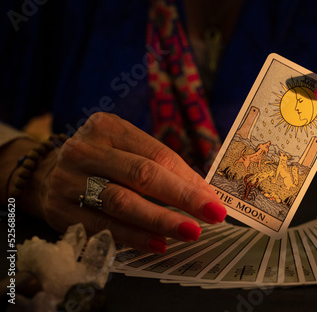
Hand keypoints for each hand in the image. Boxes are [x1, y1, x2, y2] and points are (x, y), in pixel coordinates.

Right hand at [31, 113, 225, 252]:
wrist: (47, 174)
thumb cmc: (103, 162)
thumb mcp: (128, 150)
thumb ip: (162, 167)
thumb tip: (204, 194)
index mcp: (108, 128)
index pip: (157, 154)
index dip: (188, 179)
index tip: (214, 199)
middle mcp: (86, 149)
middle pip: (141, 175)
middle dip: (181, 198)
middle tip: (211, 215)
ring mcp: (69, 179)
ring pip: (121, 202)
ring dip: (160, 220)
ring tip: (189, 232)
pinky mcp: (61, 210)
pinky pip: (103, 227)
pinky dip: (133, 237)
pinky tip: (158, 243)